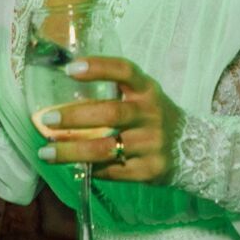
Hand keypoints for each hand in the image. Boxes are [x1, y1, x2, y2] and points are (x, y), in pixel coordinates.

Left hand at [35, 58, 183, 183]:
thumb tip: (60, 94)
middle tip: (48, 120)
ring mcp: (152, 143)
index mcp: (147, 90)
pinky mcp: (150, 170)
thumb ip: (113, 92)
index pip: (124, 71)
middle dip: (75, 116)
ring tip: (45, 152)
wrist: (193, 149)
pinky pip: (112, 171)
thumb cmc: (151, 117)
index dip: (98, 67)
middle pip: (111, 113)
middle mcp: (151, 113)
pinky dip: (90, 169)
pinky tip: (74, 167)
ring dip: (72, 151)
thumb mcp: (142, 96)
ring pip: (106, 148)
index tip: (70, 69)